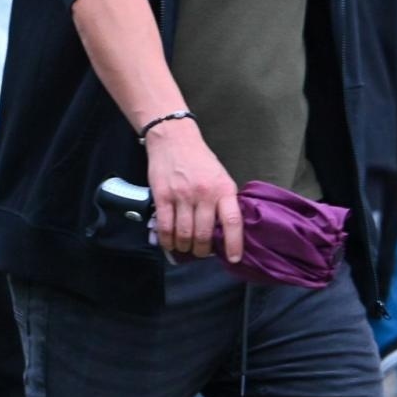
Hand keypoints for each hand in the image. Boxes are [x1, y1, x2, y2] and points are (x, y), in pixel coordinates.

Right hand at [144, 119, 242, 261]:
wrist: (173, 138)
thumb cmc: (200, 159)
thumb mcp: (220, 177)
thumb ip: (223, 201)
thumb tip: (223, 231)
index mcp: (223, 189)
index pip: (232, 222)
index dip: (234, 244)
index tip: (234, 259)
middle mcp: (203, 193)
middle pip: (204, 234)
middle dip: (202, 250)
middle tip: (201, 252)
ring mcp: (181, 195)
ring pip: (184, 234)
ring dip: (184, 247)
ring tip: (185, 247)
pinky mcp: (162, 195)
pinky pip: (164, 226)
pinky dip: (167, 240)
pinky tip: (169, 243)